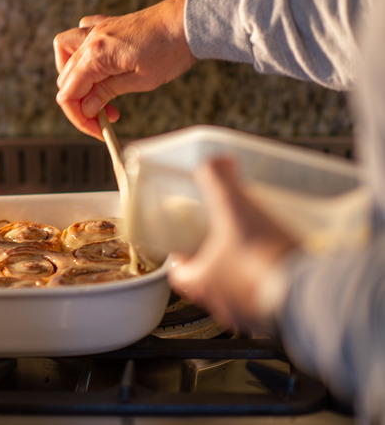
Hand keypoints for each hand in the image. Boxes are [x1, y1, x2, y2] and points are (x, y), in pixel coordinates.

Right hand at [54, 0, 195, 137]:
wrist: (188, 22)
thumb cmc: (170, 48)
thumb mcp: (140, 81)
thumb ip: (107, 94)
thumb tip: (86, 108)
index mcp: (96, 55)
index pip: (68, 93)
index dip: (79, 117)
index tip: (96, 129)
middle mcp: (91, 39)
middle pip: (65, 78)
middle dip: (80, 103)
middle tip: (105, 116)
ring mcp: (97, 30)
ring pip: (65, 53)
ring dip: (73, 76)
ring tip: (93, 92)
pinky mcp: (108, 26)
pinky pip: (80, 36)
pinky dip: (82, 54)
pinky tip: (98, 66)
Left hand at [168, 158, 297, 329]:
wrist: (306, 293)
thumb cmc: (262, 258)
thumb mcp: (232, 207)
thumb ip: (217, 180)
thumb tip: (215, 163)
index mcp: (200, 284)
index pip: (179, 273)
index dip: (182, 255)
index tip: (190, 240)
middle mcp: (221, 306)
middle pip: (210, 284)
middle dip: (218, 262)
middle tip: (230, 240)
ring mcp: (249, 317)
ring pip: (240, 296)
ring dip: (246, 276)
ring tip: (261, 252)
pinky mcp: (278, 322)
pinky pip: (269, 304)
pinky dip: (273, 287)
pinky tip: (286, 269)